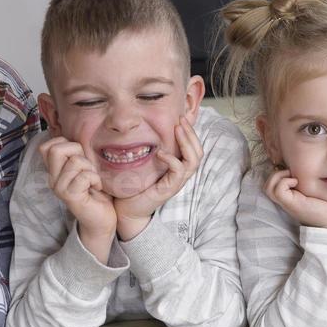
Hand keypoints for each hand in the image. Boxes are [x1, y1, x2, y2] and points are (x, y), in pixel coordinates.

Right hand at [39, 136, 117, 245]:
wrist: (103, 218)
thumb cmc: (97, 190)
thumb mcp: (86, 167)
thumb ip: (77, 154)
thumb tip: (79, 135)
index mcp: (55, 170)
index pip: (47, 146)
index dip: (66, 143)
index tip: (79, 156)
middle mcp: (53, 178)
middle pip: (55, 149)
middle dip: (77, 152)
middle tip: (87, 167)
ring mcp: (59, 188)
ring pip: (74, 162)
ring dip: (90, 168)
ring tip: (94, 180)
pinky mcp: (70, 196)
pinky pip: (83, 176)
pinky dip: (95, 179)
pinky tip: (97, 187)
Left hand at [113, 118, 202, 239]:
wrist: (127, 209)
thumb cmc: (135, 186)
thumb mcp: (145, 163)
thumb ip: (151, 149)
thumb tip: (147, 128)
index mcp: (178, 168)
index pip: (194, 148)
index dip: (191, 132)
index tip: (180, 117)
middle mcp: (181, 175)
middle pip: (199, 152)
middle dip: (191, 133)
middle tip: (180, 119)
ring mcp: (177, 182)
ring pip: (194, 160)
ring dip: (186, 142)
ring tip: (176, 129)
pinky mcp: (169, 189)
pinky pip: (178, 171)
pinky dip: (172, 159)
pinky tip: (160, 152)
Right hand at [264, 168, 326, 231]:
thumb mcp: (317, 189)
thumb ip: (308, 180)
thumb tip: (305, 165)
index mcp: (290, 196)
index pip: (273, 183)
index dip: (278, 173)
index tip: (293, 172)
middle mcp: (286, 200)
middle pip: (266, 185)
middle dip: (275, 174)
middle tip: (291, 173)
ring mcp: (287, 203)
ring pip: (268, 187)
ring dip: (278, 177)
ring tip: (293, 177)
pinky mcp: (291, 204)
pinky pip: (277, 190)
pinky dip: (284, 182)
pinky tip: (297, 182)